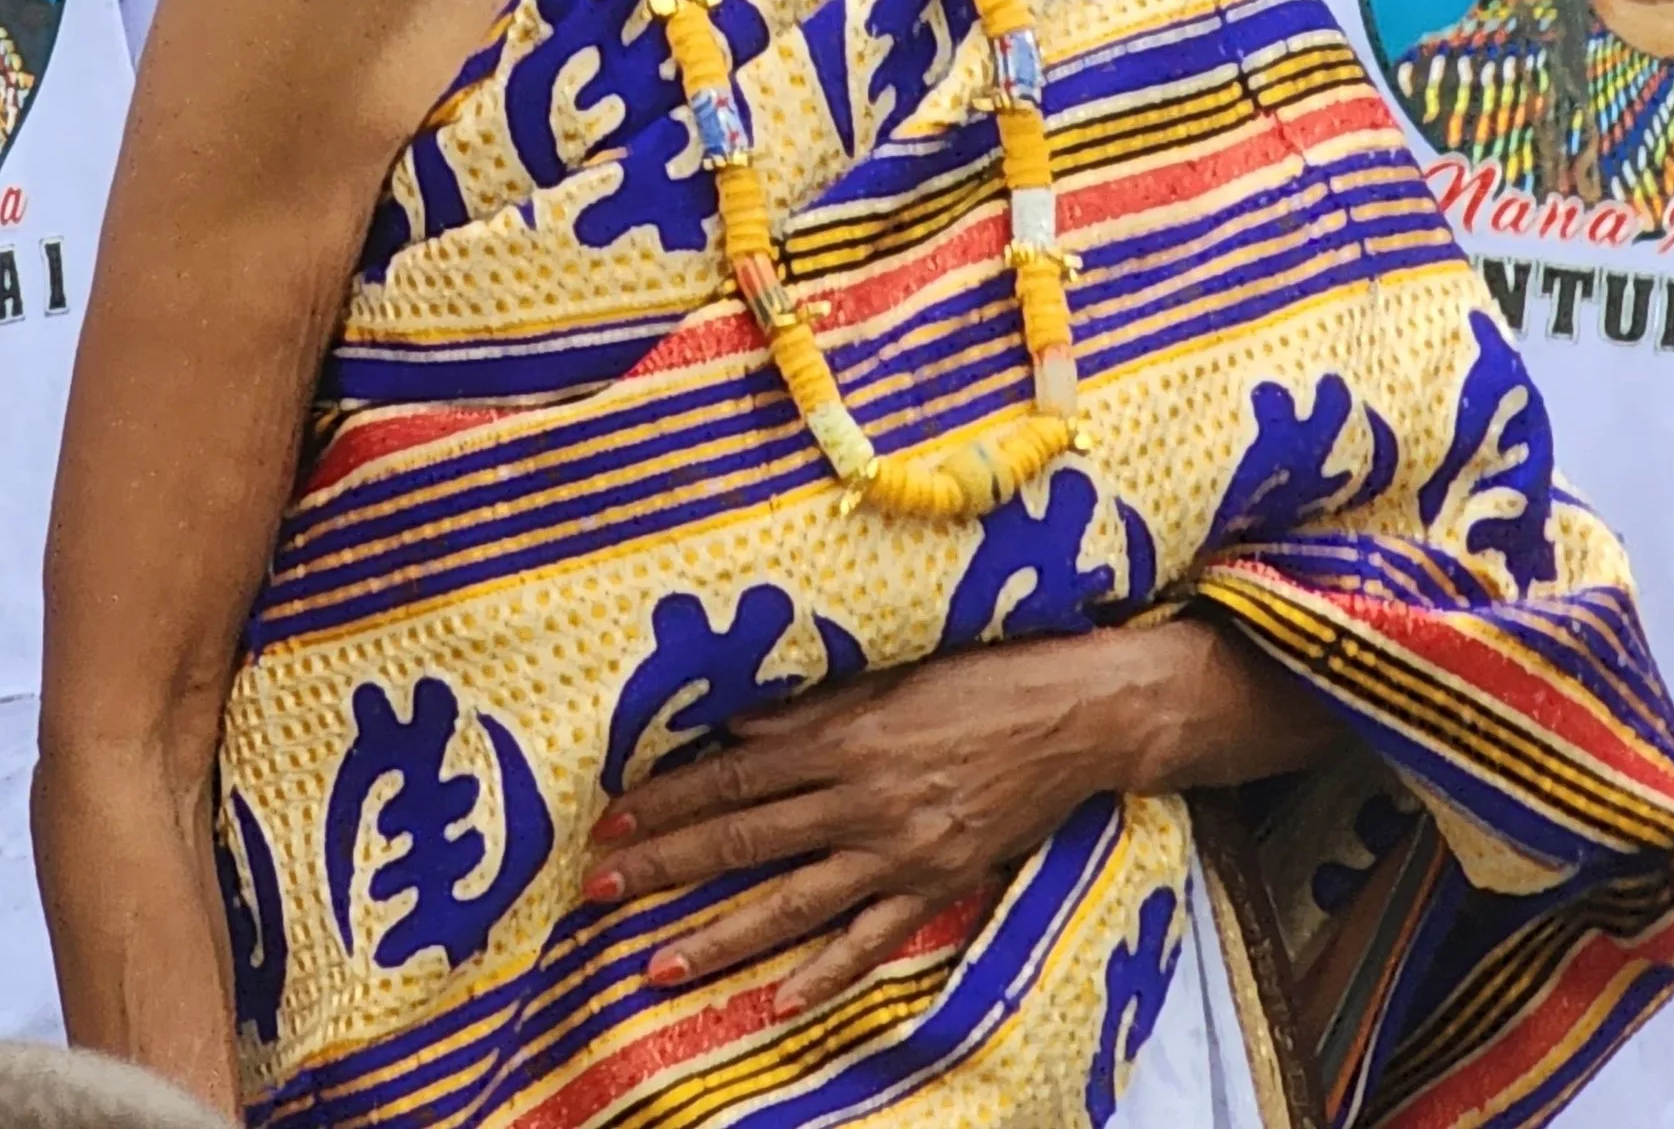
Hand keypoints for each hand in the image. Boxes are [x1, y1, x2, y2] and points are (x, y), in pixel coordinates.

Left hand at [583, 618, 1310, 1016]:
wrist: (1075, 712)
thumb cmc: (979, 674)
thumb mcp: (887, 672)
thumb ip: (809, 708)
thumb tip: (733, 729)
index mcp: (841, 736)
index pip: (730, 777)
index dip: (667, 802)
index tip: (610, 822)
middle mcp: (859, 797)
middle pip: (743, 841)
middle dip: (665, 867)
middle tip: (598, 891)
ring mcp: (898, 849)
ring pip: (790, 903)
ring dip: (718, 937)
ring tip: (656, 963)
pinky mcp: (939, 881)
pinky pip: (870, 938)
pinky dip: (822, 973)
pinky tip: (775, 1000)